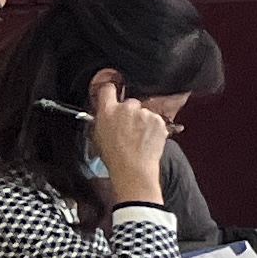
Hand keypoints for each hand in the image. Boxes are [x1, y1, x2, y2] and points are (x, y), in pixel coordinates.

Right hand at [85, 71, 170, 196]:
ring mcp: (144, 113)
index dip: (110, 91)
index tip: (112, 93)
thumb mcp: (98, 136)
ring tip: (139, 139)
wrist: (133, 168)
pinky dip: (154, 128)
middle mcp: (126, 108)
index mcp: (107, 111)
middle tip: (129, 129)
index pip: (108, 89)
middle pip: (130, 102)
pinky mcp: (158, 120)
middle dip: (131, 112)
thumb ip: (102, 120)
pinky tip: (147, 140)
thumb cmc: (114, 157)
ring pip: (144, 112)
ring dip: (143, 121)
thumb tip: (104, 114)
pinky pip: (156, 120)